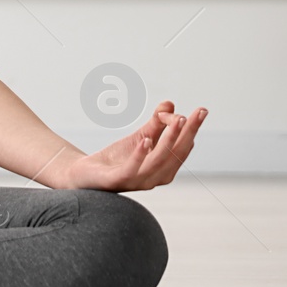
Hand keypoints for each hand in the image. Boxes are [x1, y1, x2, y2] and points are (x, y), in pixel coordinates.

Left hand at [61, 100, 206, 190]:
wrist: (85, 174)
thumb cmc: (116, 159)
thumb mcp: (139, 137)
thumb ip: (155, 124)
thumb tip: (170, 104)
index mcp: (164, 169)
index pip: (183, 148)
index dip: (192, 130)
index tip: (202, 111)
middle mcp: (156, 178)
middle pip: (176, 154)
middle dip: (188, 132)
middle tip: (199, 112)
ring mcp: (138, 182)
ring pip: (159, 160)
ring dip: (169, 139)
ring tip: (177, 120)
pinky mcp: (118, 181)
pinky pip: (133, 168)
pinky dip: (140, 154)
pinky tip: (146, 140)